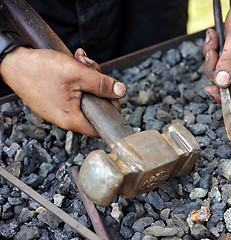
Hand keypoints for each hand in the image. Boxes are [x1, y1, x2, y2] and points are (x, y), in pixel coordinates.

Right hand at [0, 47, 125, 136]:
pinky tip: (73, 63)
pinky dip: (76, 77)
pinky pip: (72, 92)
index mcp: (71, 119)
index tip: (113, 95)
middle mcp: (64, 118)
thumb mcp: (78, 74)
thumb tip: (121, 91)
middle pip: (94, 106)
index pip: (100, 126)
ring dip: (87, 77)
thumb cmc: (40, 69)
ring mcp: (58, 109)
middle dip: (98, 85)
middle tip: (92, 68)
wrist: (12, 61)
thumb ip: (102, 84)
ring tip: (80, 61)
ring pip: (84, 95)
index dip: (111, 110)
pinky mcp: (53, 100)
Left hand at [203, 0, 230, 101]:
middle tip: (211, 52)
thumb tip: (222, 83)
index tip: (209, 89)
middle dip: (214, 69)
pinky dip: (215, 50)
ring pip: (222, 71)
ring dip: (212, 57)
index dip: (225, 95)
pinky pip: (223, 60)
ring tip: (213, 39)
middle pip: (228, 83)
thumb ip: (229, 61)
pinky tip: (215, 37)